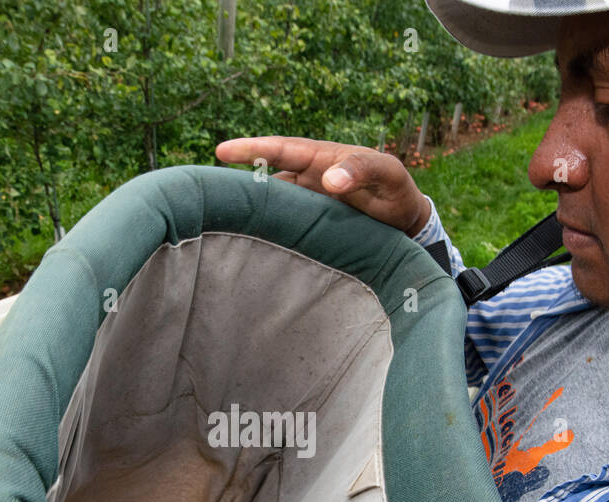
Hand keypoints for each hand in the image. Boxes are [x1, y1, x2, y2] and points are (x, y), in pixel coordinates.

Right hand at [215, 136, 433, 235]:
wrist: (405, 221)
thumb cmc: (397, 191)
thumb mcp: (387, 175)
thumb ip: (362, 171)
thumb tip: (328, 179)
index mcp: (321, 158)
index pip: (280, 150)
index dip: (251, 149)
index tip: (222, 151)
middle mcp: (307, 177)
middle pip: (265, 177)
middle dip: (236, 181)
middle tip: (203, 190)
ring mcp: (306, 201)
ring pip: (270, 203)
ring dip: (248, 210)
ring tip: (218, 221)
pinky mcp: (308, 224)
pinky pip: (281, 224)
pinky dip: (265, 230)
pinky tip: (250, 245)